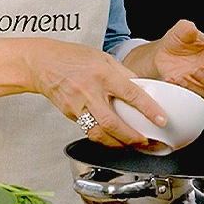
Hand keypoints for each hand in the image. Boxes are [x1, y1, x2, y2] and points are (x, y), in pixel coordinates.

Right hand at [19, 40, 165, 148]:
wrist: (41, 63)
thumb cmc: (72, 57)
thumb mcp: (103, 57)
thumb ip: (123, 73)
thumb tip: (142, 87)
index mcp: (102, 73)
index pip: (130, 94)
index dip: (148, 109)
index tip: (161, 120)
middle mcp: (89, 91)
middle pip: (113, 122)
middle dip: (132, 137)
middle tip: (146, 142)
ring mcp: (77, 105)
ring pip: (99, 133)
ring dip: (118, 143)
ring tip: (132, 145)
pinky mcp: (70, 115)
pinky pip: (89, 131)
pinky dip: (103, 138)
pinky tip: (113, 139)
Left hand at [126, 19, 203, 99]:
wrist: (162, 53)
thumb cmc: (177, 41)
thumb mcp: (182, 29)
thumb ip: (188, 28)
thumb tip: (192, 30)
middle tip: (197, 71)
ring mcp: (201, 82)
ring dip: (196, 88)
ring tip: (183, 79)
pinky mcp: (191, 89)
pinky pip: (193, 96)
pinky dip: (185, 91)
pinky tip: (175, 81)